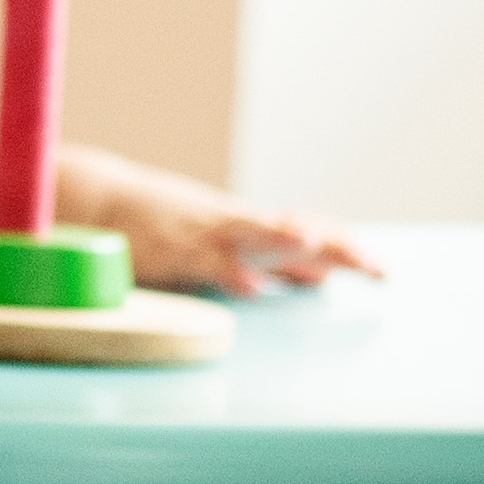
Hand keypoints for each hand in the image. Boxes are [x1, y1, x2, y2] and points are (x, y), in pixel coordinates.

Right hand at [62, 150, 381, 295]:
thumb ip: (274, 261)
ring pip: (252, 235)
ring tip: (316, 247)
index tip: (382, 271)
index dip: (344, 249)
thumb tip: (323, 276)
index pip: (308, 234)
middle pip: (293, 232)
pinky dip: (229, 271)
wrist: (101, 199)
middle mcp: (234, 223)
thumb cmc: (167, 226)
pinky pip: (204, 260)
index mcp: (250, 226)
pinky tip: (251, 284)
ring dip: (284, 240)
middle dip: (334, 246)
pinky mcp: (172, 248)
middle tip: (374, 266)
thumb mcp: (227, 243)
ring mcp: (204, 232)